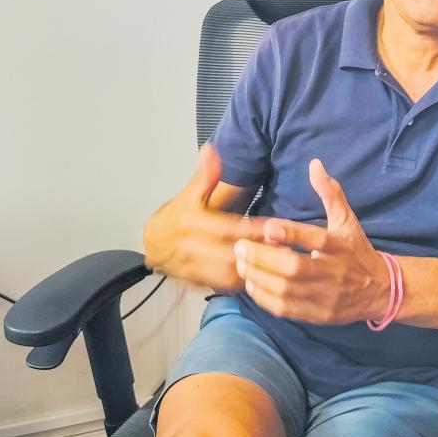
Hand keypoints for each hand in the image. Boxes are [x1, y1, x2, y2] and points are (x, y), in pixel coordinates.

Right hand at [143, 144, 265, 290]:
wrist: (151, 244)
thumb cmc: (176, 216)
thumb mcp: (189, 194)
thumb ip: (205, 175)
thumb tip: (211, 150)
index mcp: (191, 221)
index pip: (227, 227)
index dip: (252, 229)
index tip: (276, 227)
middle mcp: (190, 246)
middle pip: (229, 252)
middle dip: (258, 253)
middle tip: (286, 249)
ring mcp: (191, 267)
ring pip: (227, 273)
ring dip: (252, 271)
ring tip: (279, 266)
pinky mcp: (194, 282)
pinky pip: (221, 286)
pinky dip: (241, 284)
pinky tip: (261, 279)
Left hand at [234, 159, 390, 324]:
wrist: (380, 290)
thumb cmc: (357, 251)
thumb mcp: (347, 220)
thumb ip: (330, 194)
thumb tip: (315, 165)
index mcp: (339, 245)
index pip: (314, 239)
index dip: (290, 234)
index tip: (267, 228)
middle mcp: (333, 271)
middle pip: (293, 268)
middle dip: (262, 259)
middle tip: (240, 248)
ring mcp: (325, 296)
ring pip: (286, 291)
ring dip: (259, 278)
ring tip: (241, 265)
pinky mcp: (318, 314)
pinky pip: (286, 309)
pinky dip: (265, 298)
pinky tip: (252, 284)